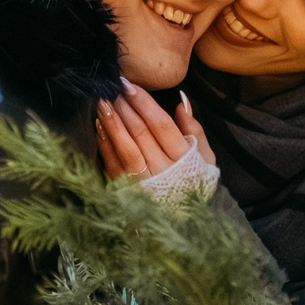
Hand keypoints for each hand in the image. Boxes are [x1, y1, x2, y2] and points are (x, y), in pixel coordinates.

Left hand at [95, 83, 214, 179]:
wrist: (181, 219)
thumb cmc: (193, 180)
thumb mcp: (205, 158)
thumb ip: (195, 130)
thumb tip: (181, 101)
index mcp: (183, 158)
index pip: (161, 124)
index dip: (144, 103)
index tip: (129, 85)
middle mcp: (163, 170)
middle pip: (141, 133)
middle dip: (125, 107)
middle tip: (113, 89)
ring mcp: (143, 182)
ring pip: (125, 148)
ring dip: (112, 123)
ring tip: (103, 103)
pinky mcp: (126, 191)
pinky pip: (113, 164)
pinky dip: (105, 143)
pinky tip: (99, 126)